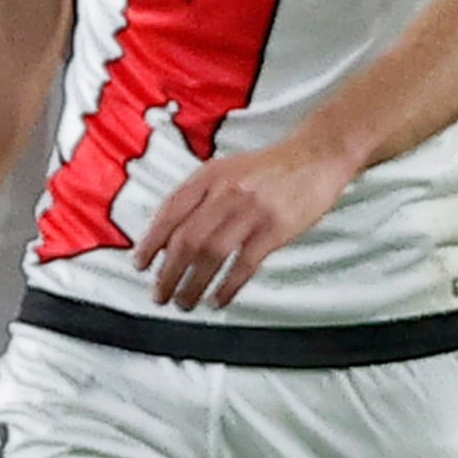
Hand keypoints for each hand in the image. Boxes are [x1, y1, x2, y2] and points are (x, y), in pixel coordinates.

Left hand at [131, 135, 356, 312]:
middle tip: (159, 294)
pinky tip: (218, 299)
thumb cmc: (269, 167)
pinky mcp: (275, 228)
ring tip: (184, 302)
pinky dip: (227, 286)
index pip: (170, 212)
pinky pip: (244, 264)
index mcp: (209, 176)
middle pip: (186, 239)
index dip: (151, 242)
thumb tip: (169, 235)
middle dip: (167, 273)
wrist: (316, 155)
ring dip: (192, 284)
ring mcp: (251, 210)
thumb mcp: (227, 169)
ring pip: (211, 255)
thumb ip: (199, 196)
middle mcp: (225, 192)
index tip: (140, 264)